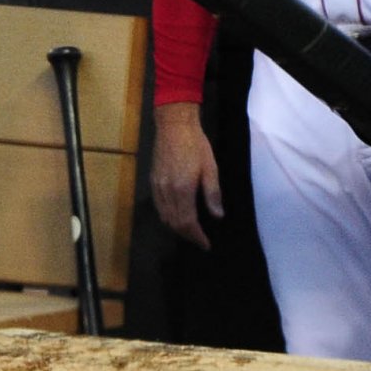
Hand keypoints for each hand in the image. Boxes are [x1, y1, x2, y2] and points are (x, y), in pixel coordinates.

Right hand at [151, 105, 223, 249]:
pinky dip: (167, 216)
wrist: (174, 126)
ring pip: (164, 215)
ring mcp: (158, 186)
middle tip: (200, 240)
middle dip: (187, 235)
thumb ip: (212, 193)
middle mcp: (167, 191)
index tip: (206, 244)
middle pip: (174, 222)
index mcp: (183, 189)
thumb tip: (217, 216)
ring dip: (176, 227)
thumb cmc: (196, 145)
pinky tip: (176, 214)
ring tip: (190, 231)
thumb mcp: (211, 168)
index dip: (197, 236)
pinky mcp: (153, 180)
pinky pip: (158, 206)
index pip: (188, 222)